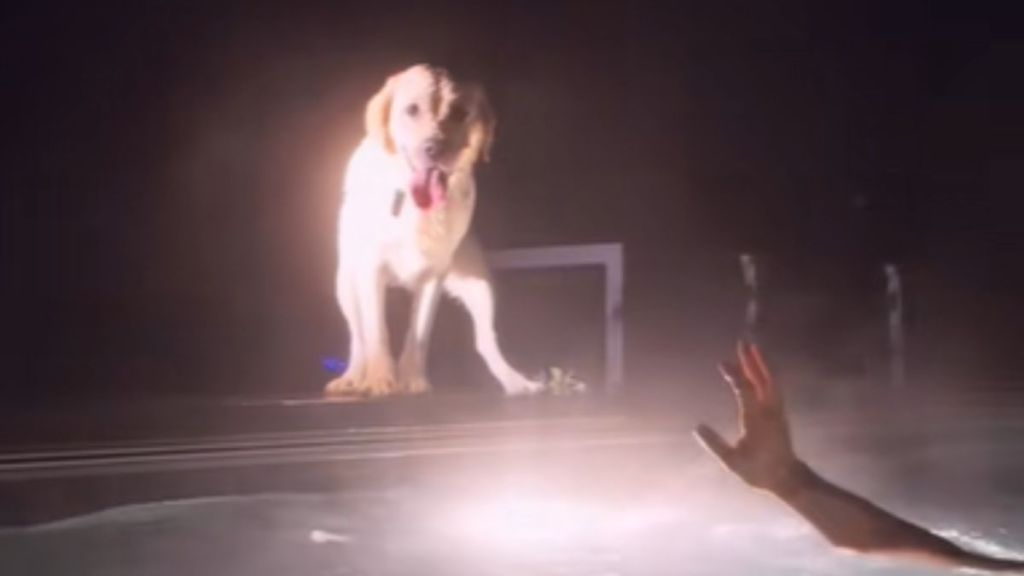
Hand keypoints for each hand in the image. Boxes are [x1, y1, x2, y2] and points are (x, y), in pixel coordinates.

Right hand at [695, 341, 801, 493]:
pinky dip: (768, 373)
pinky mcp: (780, 412)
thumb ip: (715, 445)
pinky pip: (775, 386)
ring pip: (771, 380)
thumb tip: (697, 427)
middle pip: (762, 379)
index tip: (722, 363)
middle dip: (752, 360)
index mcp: (756, 420)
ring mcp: (777, 410)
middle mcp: (769, 411)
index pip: (745, 391)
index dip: (734, 375)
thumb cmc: (759, 471)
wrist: (787, 477)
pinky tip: (762, 368)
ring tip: (752, 348)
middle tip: (742, 342)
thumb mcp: (733, 462)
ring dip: (761, 363)